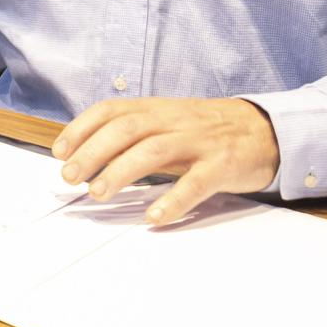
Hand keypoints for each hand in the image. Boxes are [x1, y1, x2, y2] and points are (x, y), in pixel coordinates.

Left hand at [52, 96, 279, 224]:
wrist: (266, 129)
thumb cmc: (209, 130)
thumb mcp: (169, 121)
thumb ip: (136, 132)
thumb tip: (90, 151)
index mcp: (158, 109)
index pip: (112, 110)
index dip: (82, 128)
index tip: (60, 151)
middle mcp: (175, 120)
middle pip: (127, 129)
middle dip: (93, 151)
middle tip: (71, 177)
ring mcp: (199, 142)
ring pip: (154, 151)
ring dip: (121, 172)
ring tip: (98, 192)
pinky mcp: (222, 165)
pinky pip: (195, 183)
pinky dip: (172, 200)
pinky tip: (153, 217)